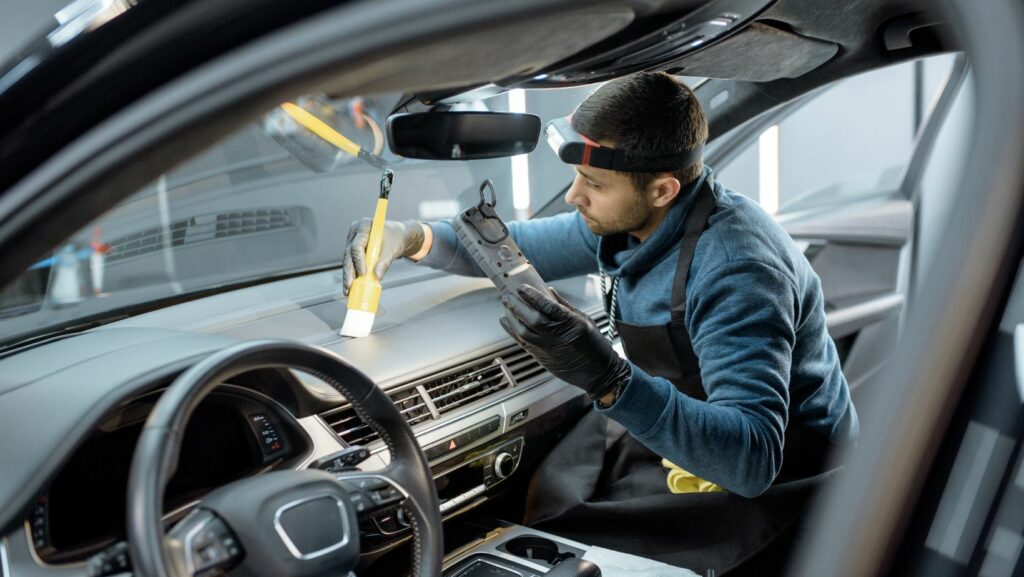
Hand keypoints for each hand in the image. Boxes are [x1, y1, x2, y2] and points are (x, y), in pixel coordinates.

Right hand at [343, 219, 424, 293]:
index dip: (359, 260)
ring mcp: (352, 241)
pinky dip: (352, 274)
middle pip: (349, 254)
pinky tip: (351, 287)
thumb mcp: (393, 249)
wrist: (397, 236)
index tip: (363, 273)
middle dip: (349, 271)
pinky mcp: (353, 250)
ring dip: (348, 275)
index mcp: (364, 226)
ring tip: (348, 290)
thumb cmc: (396, 238)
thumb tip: (377, 277)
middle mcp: (355, 233)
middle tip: (349, 286)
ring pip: (348, 260)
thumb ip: (384, 262)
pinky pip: (351, 263)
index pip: (357, 245)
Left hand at [500, 285, 630, 400]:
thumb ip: (564, 305)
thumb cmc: (594, 345)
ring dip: (512, 317)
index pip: (548, 306)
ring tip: (506, 306)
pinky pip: (522, 343)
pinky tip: (506, 321)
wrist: (597, 373)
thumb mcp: (584, 320)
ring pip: (523, 332)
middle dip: (517, 305)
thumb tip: (548, 291)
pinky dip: (512, 330)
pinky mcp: (542, 357)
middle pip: (532, 319)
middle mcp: (558, 336)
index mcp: (571, 324)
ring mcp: (548, 348)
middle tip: (508, 295)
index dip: (532, 295)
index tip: (522, 287)